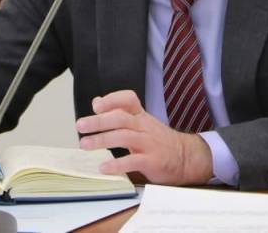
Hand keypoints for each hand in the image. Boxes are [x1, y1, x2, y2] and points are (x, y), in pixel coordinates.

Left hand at [75, 90, 212, 184]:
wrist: (187, 158)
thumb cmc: (159, 140)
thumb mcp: (141, 123)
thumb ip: (119, 113)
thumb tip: (96, 102)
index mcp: (141, 116)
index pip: (129, 99)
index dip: (112, 99)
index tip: (96, 105)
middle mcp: (144, 126)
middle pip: (121, 118)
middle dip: (99, 121)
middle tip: (80, 126)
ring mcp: (149, 143)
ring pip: (124, 137)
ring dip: (102, 140)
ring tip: (85, 145)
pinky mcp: (152, 161)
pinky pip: (133, 161)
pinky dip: (117, 164)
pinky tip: (104, 168)